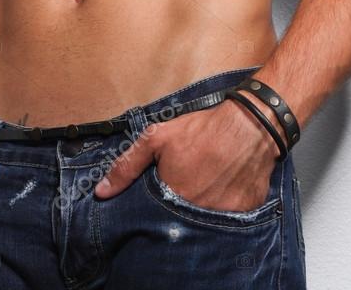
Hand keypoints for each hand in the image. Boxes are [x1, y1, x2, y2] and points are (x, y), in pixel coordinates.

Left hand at [93, 99, 279, 211]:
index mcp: (173, 198)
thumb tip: (100, 192)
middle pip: (178, 223)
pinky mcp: (244, 216)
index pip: (154, 218)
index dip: (153, 208)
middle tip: (185, 187)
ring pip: (203, 225)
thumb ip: (126, 165)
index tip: (159, 195)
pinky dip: (223, 210)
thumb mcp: (157, 139)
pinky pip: (228, 221)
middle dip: (176, 210)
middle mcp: (197, 215)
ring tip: (204, 187)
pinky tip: (223, 190)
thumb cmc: (201, 130)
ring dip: (199, 211)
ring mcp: (223, 219)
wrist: (250, 126)